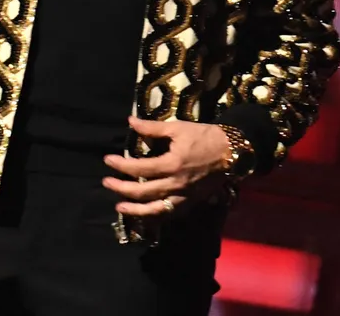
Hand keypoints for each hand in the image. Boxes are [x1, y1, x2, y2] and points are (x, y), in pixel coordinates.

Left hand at [103, 116, 229, 217]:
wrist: (232, 151)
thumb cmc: (204, 136)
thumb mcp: (178, 128)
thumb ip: (152, 127)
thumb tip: (131, 122)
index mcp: (172, 164)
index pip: (139, 168)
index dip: (121, 166)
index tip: (108, 160)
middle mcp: (176, 185)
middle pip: (143, 192)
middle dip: (122, 189)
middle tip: (106, 183)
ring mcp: (184, 197)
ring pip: (156, 211)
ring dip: (136, 211)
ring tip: (120, 207)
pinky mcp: (191, 203)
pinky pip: (170, 214)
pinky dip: (155, 217)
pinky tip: (145, 215)